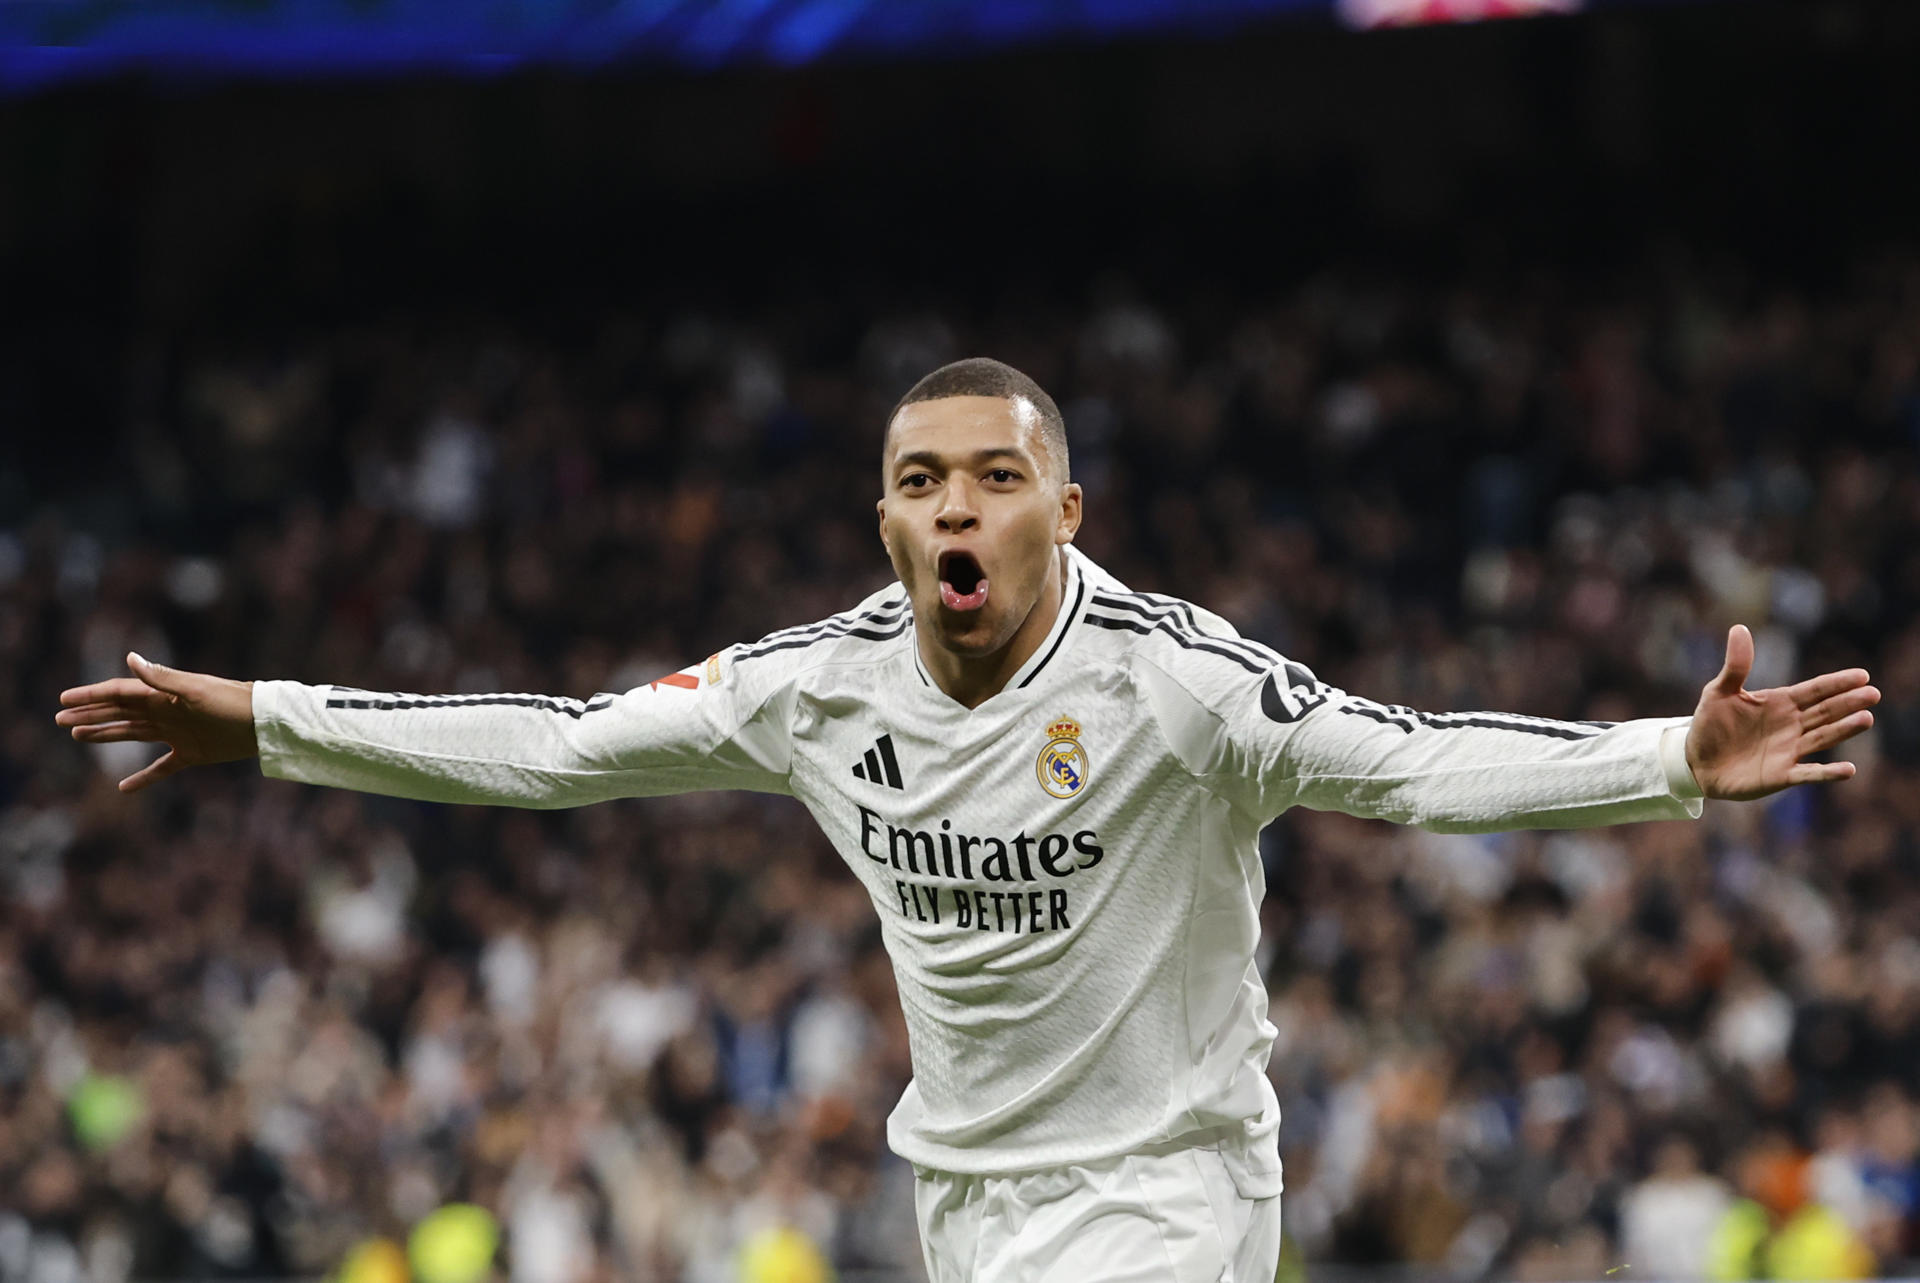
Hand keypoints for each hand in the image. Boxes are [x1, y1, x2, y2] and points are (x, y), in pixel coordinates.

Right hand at [55, 652, 257, 791]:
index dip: (91, 696)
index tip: (63, 700)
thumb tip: (130, 658)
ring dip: (106, 735)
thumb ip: (162, 678)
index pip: (119, 694)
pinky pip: (161, 768)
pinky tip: (124, 788)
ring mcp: (177, 733)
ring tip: (78, 735)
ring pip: (133, 734)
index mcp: (163, 695)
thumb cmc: (232, 701)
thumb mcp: (195, 690)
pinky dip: (144, 778)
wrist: (264, 724)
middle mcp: (166, 712)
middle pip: (120, 713)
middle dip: (90, 715)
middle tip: (60, 720)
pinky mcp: (191, 754)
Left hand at [1685, 625, 1878, 800]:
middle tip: (1873, 694)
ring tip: (1866, 719)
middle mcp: (1791, 725)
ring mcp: (1789, 750)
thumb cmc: (1711, 724)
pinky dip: (1827, 772)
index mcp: (1780, 703)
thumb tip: (1739, 628)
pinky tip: (1848, 770)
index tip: (1862, 675)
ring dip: (1844, 730)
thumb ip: (1736, 665)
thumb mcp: (1719, 691)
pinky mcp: (1782, 775)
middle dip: (1848, 703)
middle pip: (1825, 712)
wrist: (1696, 761)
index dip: (1837, 683)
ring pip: (1823, 737)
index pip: (1814, 690)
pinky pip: (1809, 773)